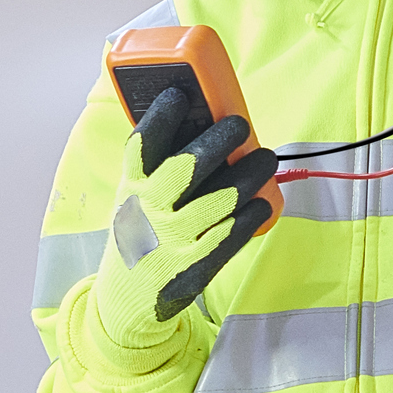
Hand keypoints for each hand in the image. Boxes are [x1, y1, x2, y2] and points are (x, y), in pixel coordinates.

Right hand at [82, 87, 278, 353]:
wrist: (127, 298)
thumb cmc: (140, 230)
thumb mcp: (134, 195)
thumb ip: (157, 164)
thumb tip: (198, 116)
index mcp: (130, 186)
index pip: (142, 146)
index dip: (161, 117)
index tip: (180, 95)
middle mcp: (147, 211)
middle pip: (186, 167)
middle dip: (217, 140)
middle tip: (241, 124)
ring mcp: (170, 241)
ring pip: (218, 200)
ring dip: (247, 174)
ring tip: (266, 158)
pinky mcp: (193, 268)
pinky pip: (229, 236)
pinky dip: (250, 215)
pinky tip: (263, 201)